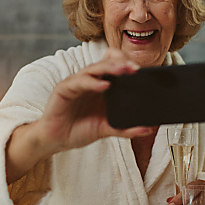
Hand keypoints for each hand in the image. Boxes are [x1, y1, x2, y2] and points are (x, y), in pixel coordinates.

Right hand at [37, 47, 154, 149]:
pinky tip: (104, 86)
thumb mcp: (107, 129)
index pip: (114, 65)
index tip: (142, 71)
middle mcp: (90, 81)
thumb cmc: (79, 130)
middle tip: (136, 68)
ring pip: (94, 69)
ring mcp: (77, 83)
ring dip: (110, 68)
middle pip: (106, 63)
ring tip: (124, 70)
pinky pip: (79, 82)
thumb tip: (147, 129)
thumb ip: (125, 129)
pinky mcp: (64, 89)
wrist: (57, 140)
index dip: (126, 63)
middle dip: (122, 64)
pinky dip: (92, 82)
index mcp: (101, 86)